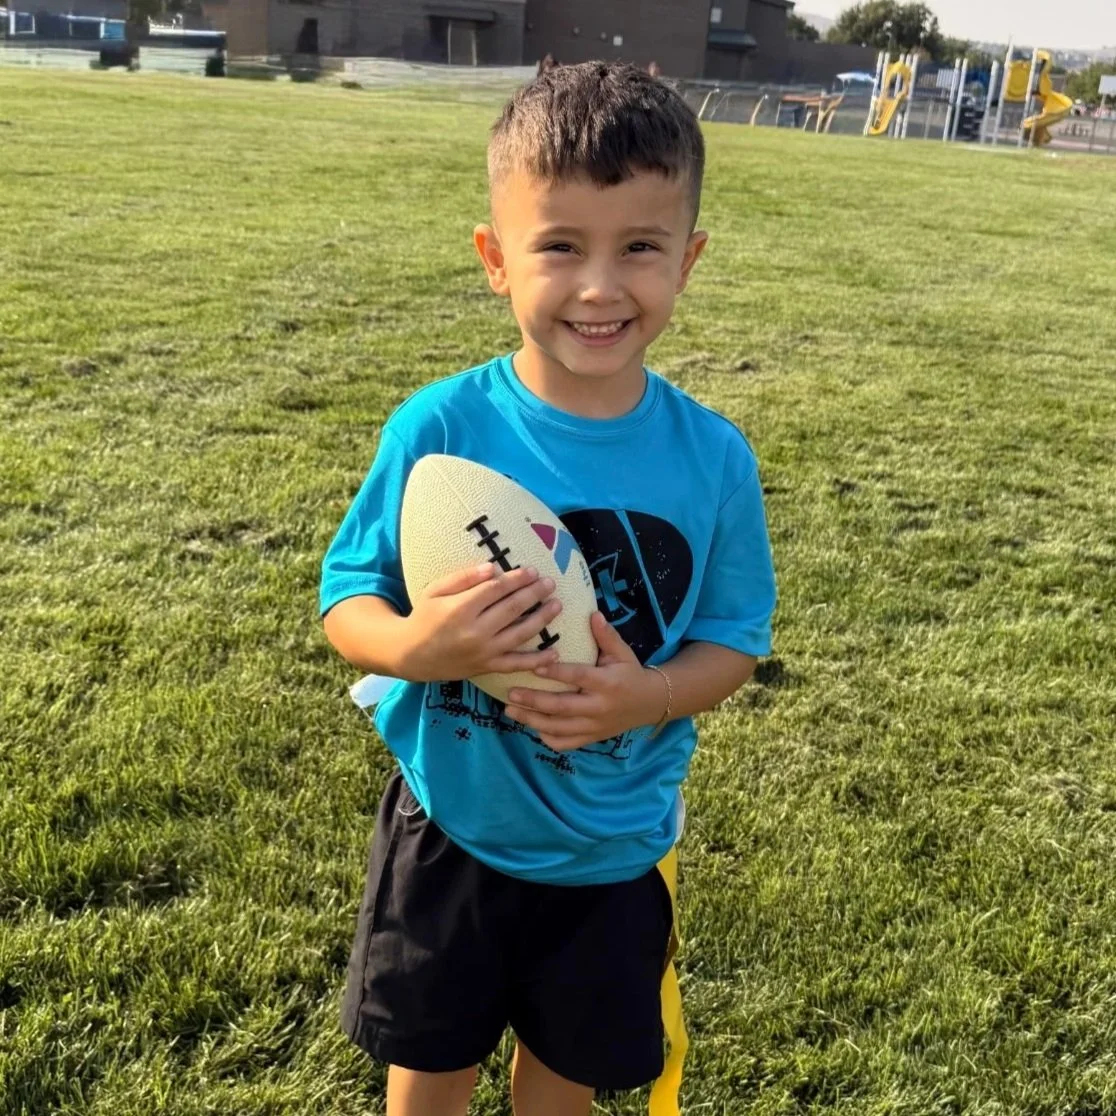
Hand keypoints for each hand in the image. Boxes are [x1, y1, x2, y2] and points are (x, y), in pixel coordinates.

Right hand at [401, 563, 562, 683]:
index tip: (531, 570)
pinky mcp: (486, 667)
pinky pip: (515, 665)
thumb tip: (493, 567)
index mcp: (460, 609)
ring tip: (557, 605)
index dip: (516, 579)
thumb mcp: (435, 591)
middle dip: (533, 594)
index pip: (495, 590)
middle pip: (511, 609)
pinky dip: (536, 661)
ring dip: (541, 619)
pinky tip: (554, 653)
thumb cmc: (424, 617)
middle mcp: (474, 631)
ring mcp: (482, 652)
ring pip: (519, 634)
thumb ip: (463, 578)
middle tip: (550, 582)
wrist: (411, 655)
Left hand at [503, 612, 667, 751]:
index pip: (578, 677)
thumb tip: (593, 614)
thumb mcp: (623, 652)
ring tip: (511, 711)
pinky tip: (532, 727)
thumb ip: (606, 636)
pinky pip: (565, 743)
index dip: (556, 673)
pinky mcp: (591, 738)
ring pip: (559, 728)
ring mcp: (594, 727)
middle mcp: (599, 707)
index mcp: (607, 683)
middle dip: (534, 701)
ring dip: (532, 721)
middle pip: (562, 707)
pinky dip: (547, 738)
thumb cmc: (631, 672)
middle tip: (510, 693)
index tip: (534, 666)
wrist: (649, 703)